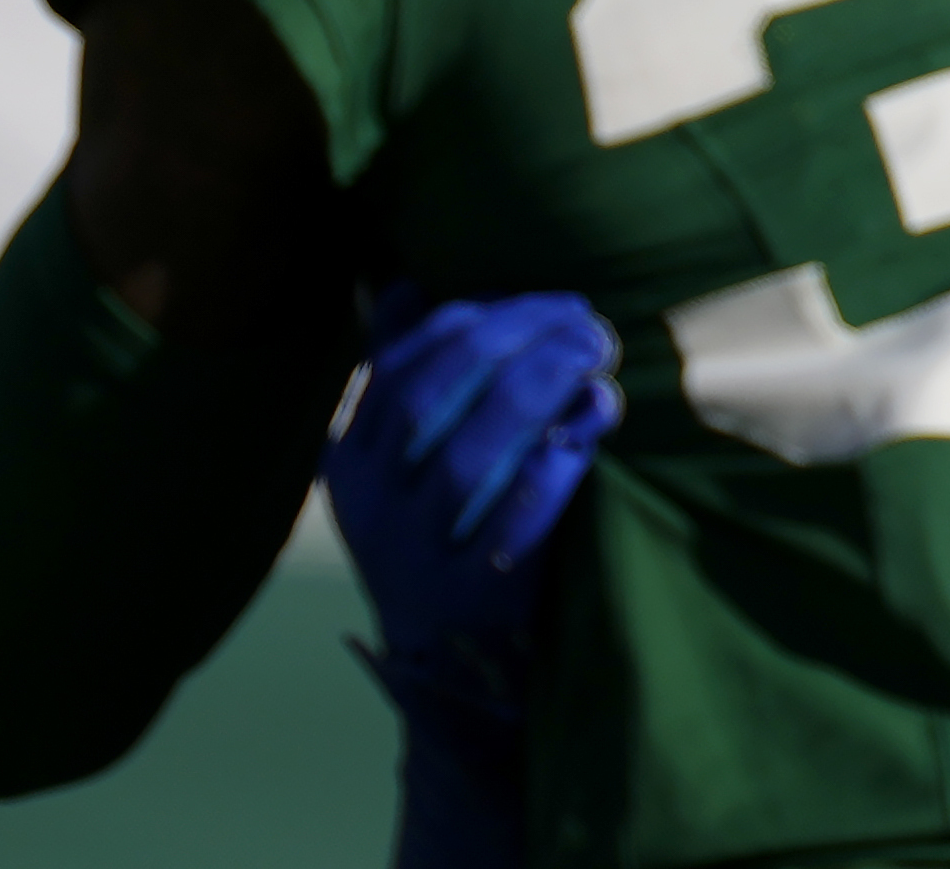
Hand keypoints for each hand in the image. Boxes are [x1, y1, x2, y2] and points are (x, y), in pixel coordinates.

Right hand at [327, 287, 618, 661]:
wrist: (451, 665)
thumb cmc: (440, 532)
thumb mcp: (401, 464)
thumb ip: (405, 377)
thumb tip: (403, 285)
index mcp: (351, 464)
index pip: (398, 368)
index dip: (473, 320)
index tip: (543, 300)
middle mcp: (374, 509)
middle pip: (430, 404)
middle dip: (512, 344)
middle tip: (584, 318)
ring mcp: (419, 557)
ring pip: (468, 460)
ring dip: (539, 393)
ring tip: (597, 354)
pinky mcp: (474, 597)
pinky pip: (513, 522)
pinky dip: (555, 465)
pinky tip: (593, 419)